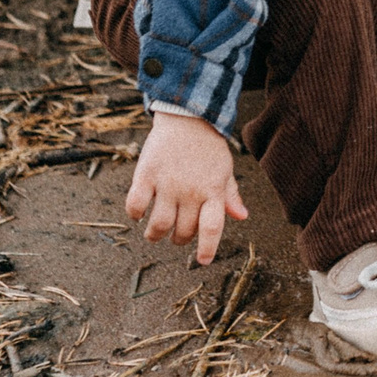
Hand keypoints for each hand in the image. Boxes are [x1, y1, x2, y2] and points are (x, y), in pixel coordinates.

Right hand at [125, 111, 248, 262]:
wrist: (187, 115)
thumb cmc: (208, 146)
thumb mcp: (224, 169)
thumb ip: (230, 194)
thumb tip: (241, 216)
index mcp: (213, 191)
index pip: (212, 227)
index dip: (207, 248)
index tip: (203, 261)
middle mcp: (191, 191)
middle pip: (183, 231)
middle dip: (179, 240)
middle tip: (175, 236)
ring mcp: (168, 183)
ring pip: (159, 225)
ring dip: (155, 235)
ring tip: (154, 233)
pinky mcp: (147, 174)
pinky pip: (136, 204)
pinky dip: (135, 215)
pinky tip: (138, 214)